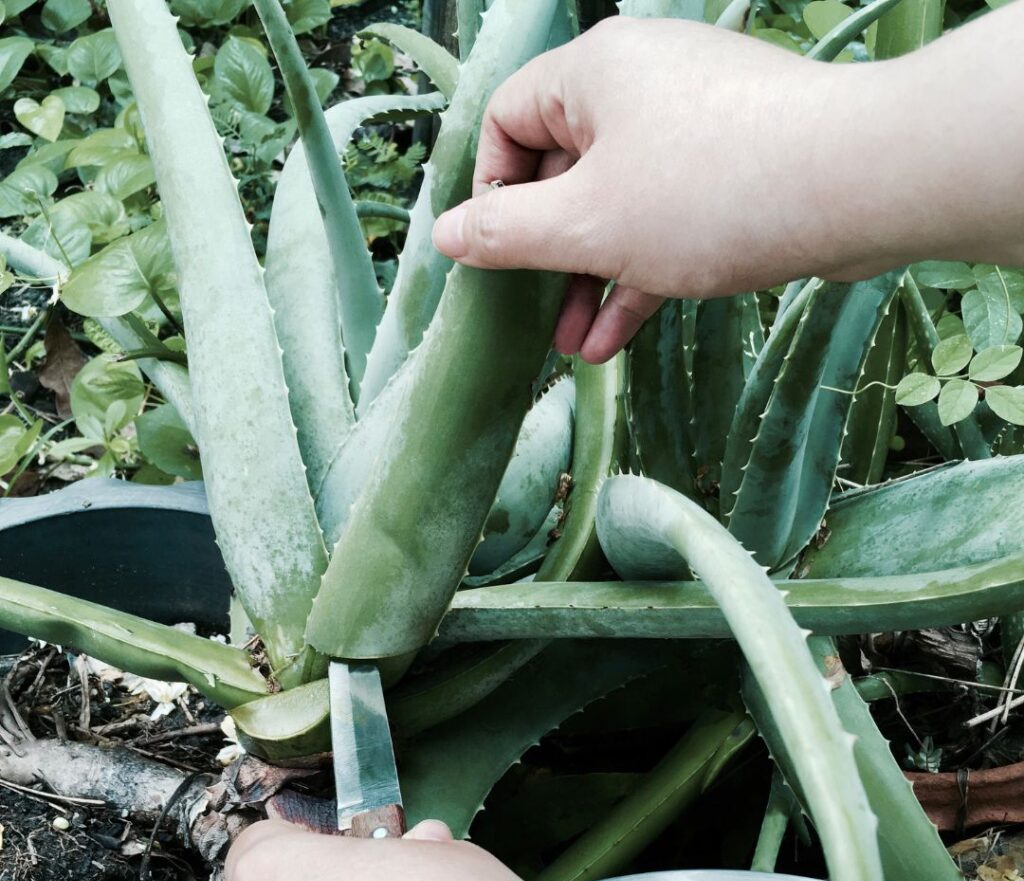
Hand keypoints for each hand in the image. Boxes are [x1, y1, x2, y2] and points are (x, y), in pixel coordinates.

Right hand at [432, 9, 1023, 361]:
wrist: (861, 183)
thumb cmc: (705, 195)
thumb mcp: (584, 225)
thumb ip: (504, 235)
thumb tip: (443, 235)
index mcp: (594, 73)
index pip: (508, 121)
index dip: (490, 192)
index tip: (497, 255)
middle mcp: (642, 86)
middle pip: (563, 170)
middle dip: (545, 256)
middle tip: (534, 319)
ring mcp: (694, 127)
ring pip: (618, 205)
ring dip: (590, 279)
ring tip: (572, 347)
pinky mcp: (736, 167)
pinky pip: (667, 220)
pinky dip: (639, 274)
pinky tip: (615, 339)